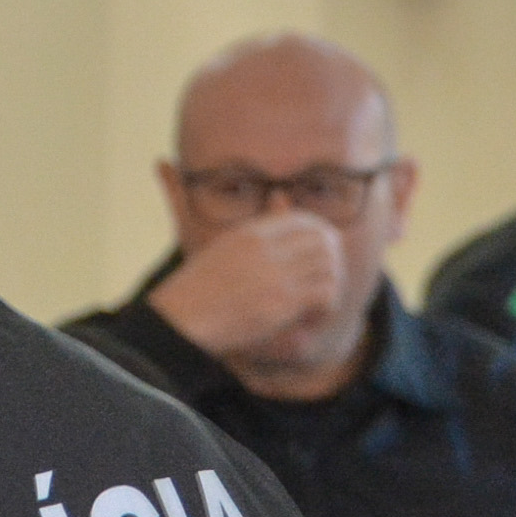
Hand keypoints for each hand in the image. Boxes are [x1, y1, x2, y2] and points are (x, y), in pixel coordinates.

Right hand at [147, 213, 347, 359]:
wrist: (181, 318)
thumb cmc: (200, 288)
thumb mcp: (226, 246)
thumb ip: (258, 229)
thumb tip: (281, 197)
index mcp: (252, 233)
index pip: (306, 221)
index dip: (322, 237)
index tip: (322, 257)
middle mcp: (266, 249)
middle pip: (324, 241)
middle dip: (333, 262)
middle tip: (326, 283)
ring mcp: (274, 275)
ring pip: (329, 268)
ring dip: (331, 287)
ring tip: (318, 305)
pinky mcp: (280, 303)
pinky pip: (324, 295)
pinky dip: (326, 308)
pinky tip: (312, 319)